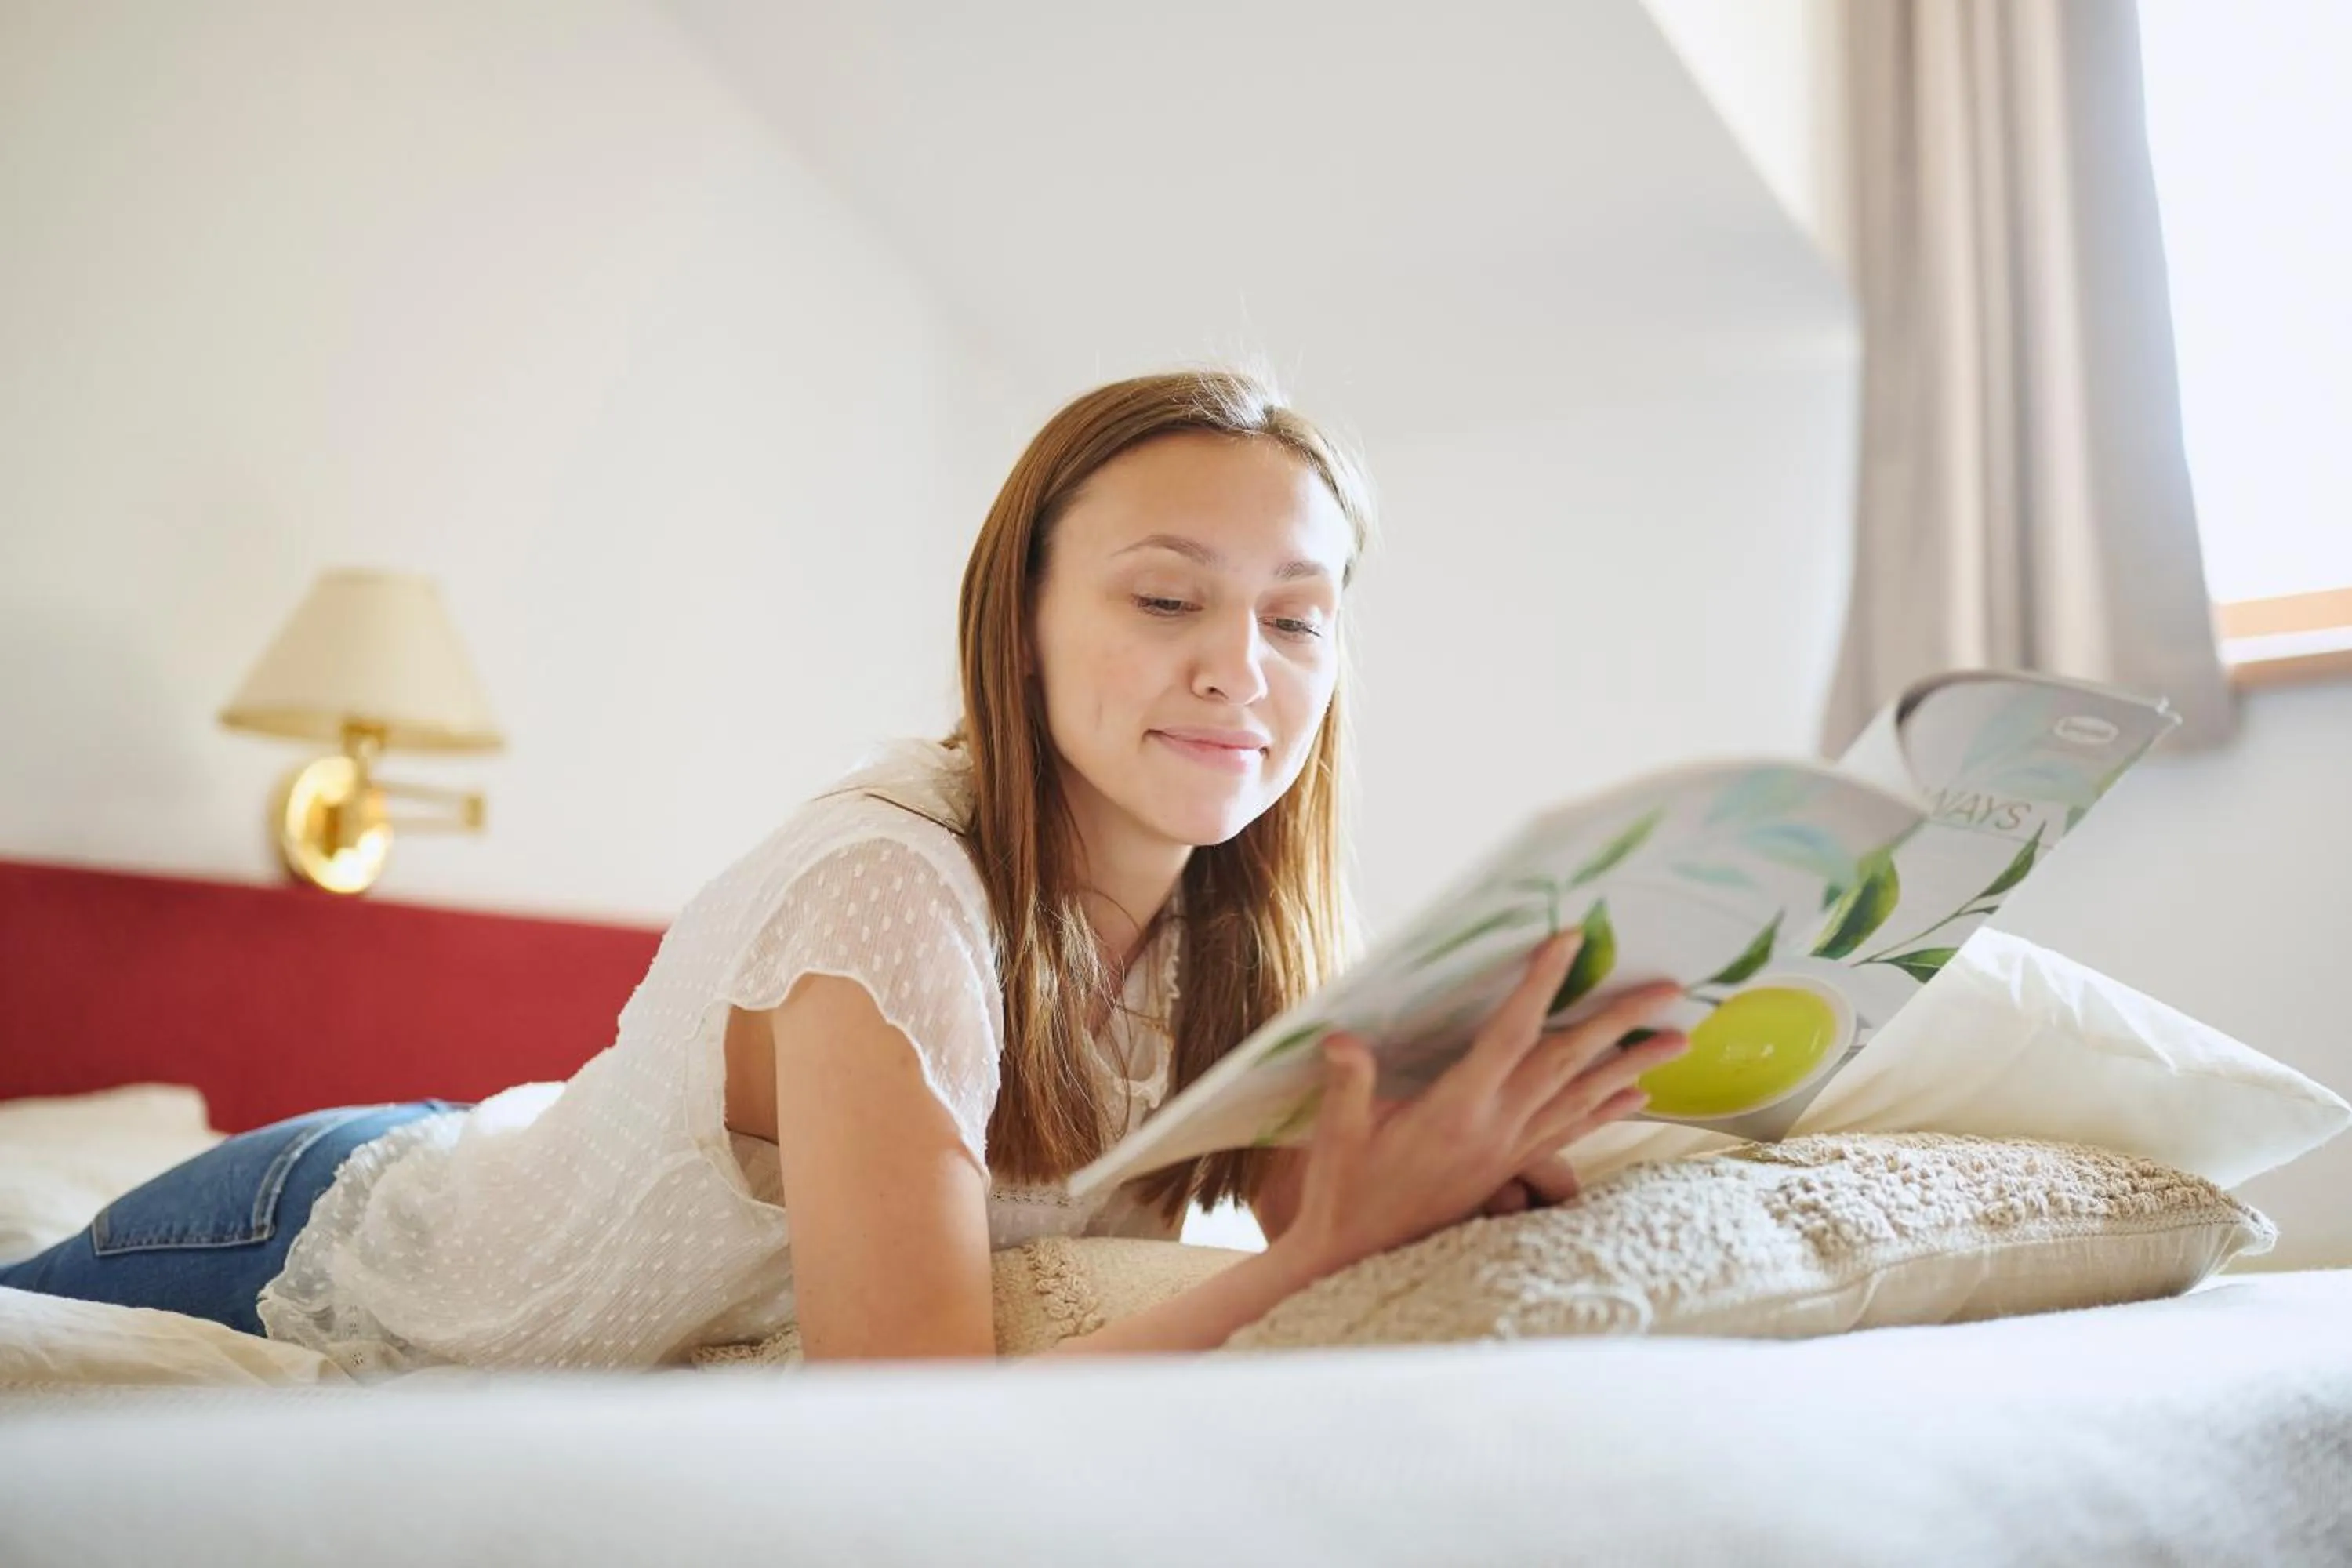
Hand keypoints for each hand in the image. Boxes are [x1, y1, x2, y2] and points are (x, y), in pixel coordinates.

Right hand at [1270, 931, 1688, 1279]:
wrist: (1356, 1254)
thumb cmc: (1345, 1189)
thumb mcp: (1338, 1134)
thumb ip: (1347, 1083)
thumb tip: (1341, 1039)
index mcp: (1456, 1109)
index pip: (1509, 1035)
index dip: (1539, 987)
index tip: (1568, 942)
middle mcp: (1496, 1128)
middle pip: (1568, 1063)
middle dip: (1620, 1021)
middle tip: (1669, 989)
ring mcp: (1508, 1151)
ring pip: (1581, 1097)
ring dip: (1632, 1064)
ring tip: (1678, 1039)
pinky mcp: (1509, 1168)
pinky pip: (1569, 1131)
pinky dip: (1606, 1109)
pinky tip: (1639, 1094)